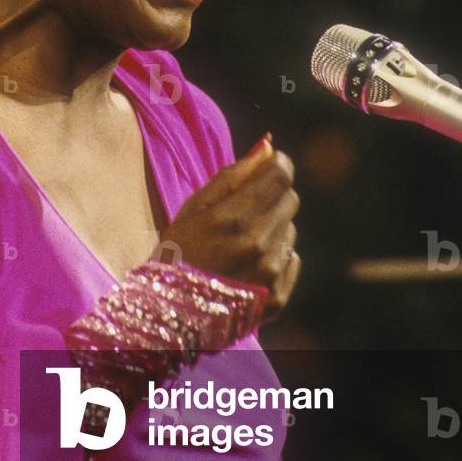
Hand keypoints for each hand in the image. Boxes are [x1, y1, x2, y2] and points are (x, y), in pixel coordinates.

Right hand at [157, 134, 300, 322]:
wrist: (169, 312)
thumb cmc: (178, 251)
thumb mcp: (194, 207)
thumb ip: (233, 176)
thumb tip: (266, 148)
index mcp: (235, 217)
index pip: (282, 174)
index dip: (277, 165)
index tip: (268, 167)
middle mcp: (258, 245)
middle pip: (291, 199)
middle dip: (273, 196)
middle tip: (247, 209)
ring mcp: (270, 274)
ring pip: (290, 231)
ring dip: (273, 229)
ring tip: (241, 244)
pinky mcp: (277, 298)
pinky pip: (292, 260)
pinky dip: (277, 258)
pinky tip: (249, 266)